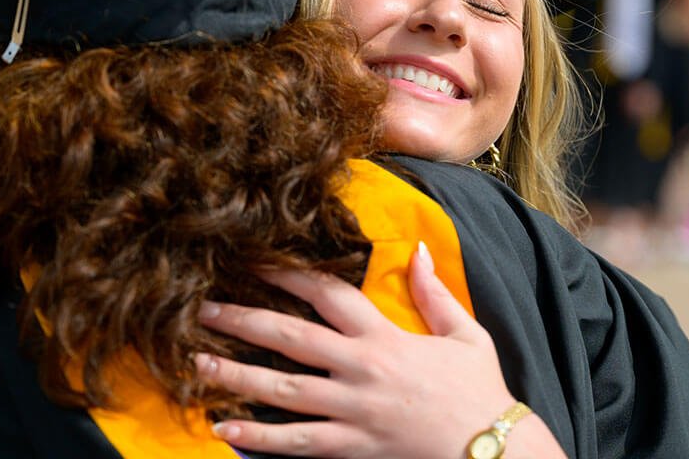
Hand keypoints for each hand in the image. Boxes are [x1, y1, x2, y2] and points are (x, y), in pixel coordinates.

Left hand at [196, 245, 563, 457]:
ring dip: (238, 376)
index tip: (254, 262)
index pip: (329, 294)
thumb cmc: (480, 389)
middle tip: (203, 310)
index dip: (289, 275)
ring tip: (197, 365)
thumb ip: (434, 291)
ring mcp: (354, 410)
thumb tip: (419, 249)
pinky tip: (224, 431)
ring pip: (284, 390)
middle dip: (244, 321)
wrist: (491, 448)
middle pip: (292, 338)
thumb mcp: (465, 332)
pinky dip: (259, 438)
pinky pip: (298, 442)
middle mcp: (362, 369)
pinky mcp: (353, 445)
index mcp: (385, 336)